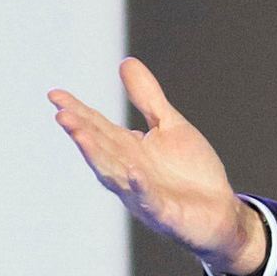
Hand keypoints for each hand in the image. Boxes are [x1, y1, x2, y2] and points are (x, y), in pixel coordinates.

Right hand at [48, 58, 266, 275]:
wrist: (221, 212)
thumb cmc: (192, 171)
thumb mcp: (170, 126)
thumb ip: (147, 98)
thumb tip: (125, 61)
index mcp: (128, 149)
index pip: (97, 127)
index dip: (77, 111)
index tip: (55, 94)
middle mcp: (128, 171)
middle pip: (101, 149)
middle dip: (81, 132)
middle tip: (62, 114)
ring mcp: (143, 194)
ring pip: (115, 174)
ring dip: (97, 156)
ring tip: (80, 135)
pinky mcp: (164, 213)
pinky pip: (149, 199)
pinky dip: (140, 187)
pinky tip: (133, 172)